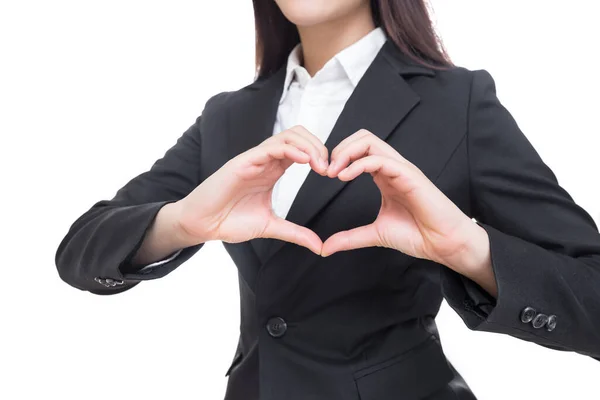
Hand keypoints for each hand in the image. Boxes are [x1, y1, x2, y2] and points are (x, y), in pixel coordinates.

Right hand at [175, 126, 328, 254]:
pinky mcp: (243, 162)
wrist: (202, 224)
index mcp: (273, 170)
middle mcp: (265, 160)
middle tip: (330, 168)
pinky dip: (291, 150)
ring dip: (309, 146)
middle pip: (298, 135)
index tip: (332, 174)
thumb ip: (296, 233)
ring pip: (287, 136)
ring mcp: (254, 159)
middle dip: (319, 146)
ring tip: (321, 165)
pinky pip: (270, 148)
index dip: (320, 156)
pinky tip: (305, 161)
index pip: (302, 149)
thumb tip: (320, 246)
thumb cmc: (230, 221)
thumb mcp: (271, 227)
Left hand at [321, 129, 477, 271]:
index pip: (359, 150)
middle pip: (362, 138)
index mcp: (384, 176)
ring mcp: (401, 169)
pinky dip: (359, 164)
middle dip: (339, 148)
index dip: (338, 157)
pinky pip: (380, 159)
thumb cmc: (418, 235)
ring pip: (370, 141)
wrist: (445, 244)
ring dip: (346, 152)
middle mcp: (392, 167)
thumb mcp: (375, 234)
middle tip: (326, 170)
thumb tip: (325, 247)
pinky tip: (345, 177)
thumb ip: (350, 238)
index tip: (324, 175)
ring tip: (333, 172)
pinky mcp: (409, 175)